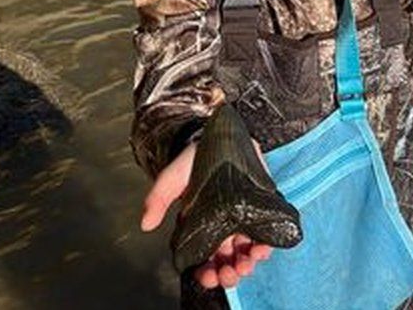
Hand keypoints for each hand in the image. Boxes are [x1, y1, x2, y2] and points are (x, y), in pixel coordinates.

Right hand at [140, 140, 272, 288]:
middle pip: (228, 259)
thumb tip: (146, 225)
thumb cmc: (191, 161)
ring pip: (248, 250)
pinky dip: (266, 245)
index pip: (205, 257)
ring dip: (247, 263)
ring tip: (246, 264)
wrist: (214, 136)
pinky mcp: (261, 206)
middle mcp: (224, 227)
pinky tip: (262, 249)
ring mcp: (244, 218)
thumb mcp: (172, 179)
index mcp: (202, 227)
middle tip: (229, 274)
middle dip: (229, 272)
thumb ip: (159, 199)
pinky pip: (267, 232)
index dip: (206, 271)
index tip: (207, 276)